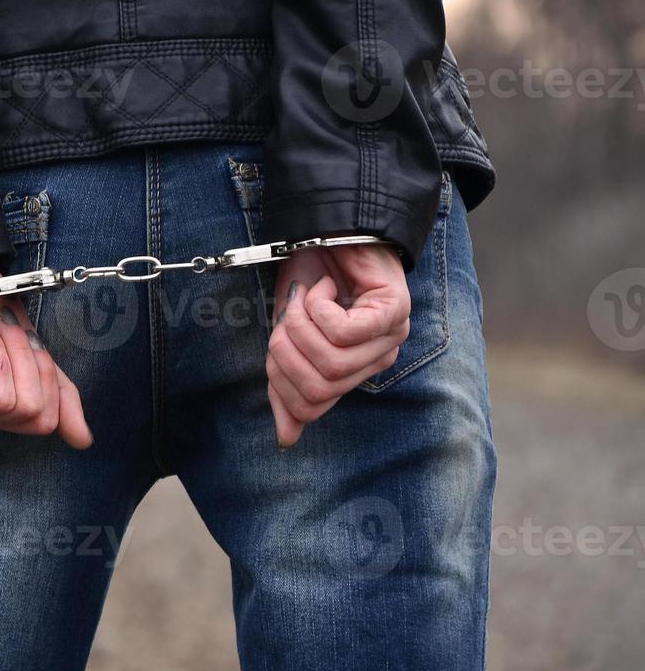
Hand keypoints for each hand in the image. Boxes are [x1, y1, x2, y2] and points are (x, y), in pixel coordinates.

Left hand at [0, 259, 92, 448]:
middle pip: (26, 412)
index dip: (47, 378)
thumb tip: (84, 441)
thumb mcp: (32, 350)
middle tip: (1, 325)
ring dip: (1, 346)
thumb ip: (56, 393)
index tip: (27, 338)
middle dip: (25, 358)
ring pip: (1, 399)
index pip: (40, 422)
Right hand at [267, 243, 409, 448]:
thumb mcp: (288, 335)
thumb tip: (286, 439)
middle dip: (287, 351)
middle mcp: (376, 360)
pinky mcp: (394, 312)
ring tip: (306, 297)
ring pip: (331, 361)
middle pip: (319, 387)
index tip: (274, 346)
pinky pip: (343, 331)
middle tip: (288, 316)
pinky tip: (325, 287)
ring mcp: (390, 337)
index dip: (281, 381)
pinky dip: (319, 306)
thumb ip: (286, 383)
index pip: (313, 406)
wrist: (328, 231)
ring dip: (301, 324)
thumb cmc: (309, 280)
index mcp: (352, 372)